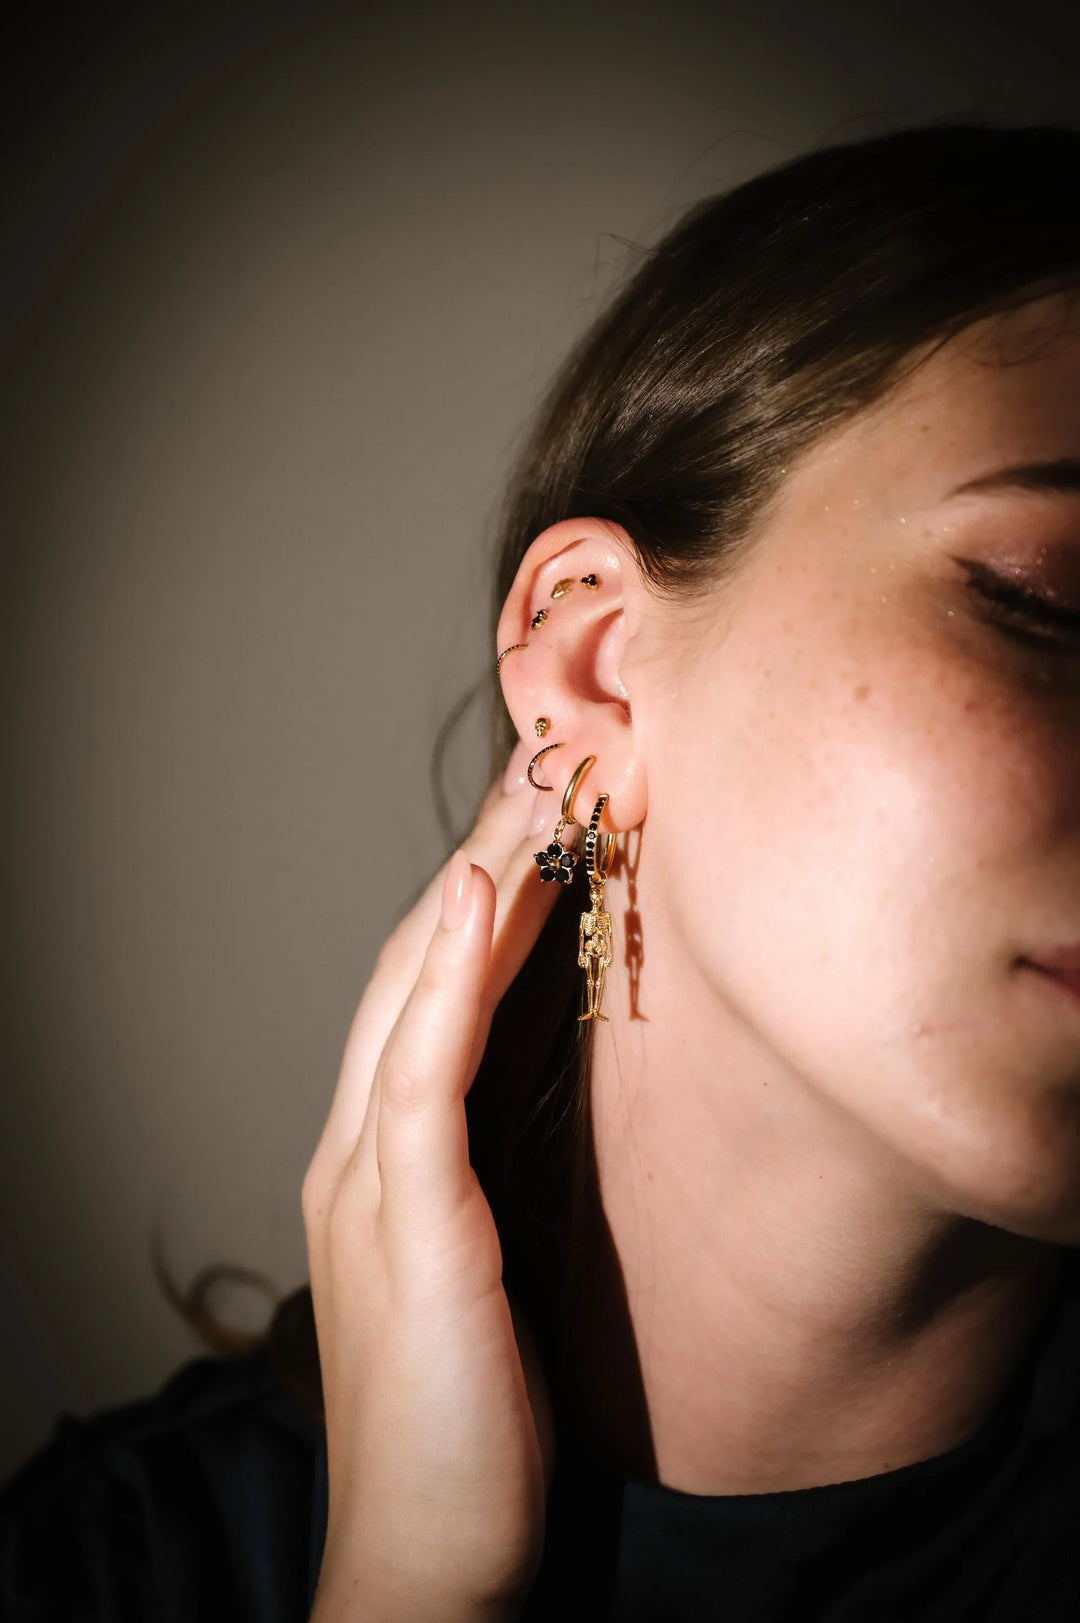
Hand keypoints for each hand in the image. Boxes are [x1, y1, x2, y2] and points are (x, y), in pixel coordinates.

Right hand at [302, 748, 561, 1620]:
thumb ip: (493, 1174)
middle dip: (484, 853)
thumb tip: (546, 1096)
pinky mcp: (407, 1224)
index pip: (432, 990)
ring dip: (472, 877)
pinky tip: (474, 896)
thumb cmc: (474, 1424)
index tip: (554, 809)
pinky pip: (419, 1073)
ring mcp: (371, 1181)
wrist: (428, 1560)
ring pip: (411, 990)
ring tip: (532, 782)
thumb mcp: (492, 1269)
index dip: (488, 892)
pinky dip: (441, 975)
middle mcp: (360, 1149)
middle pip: (415, 963)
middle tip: (550, 754)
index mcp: (386, 1160)